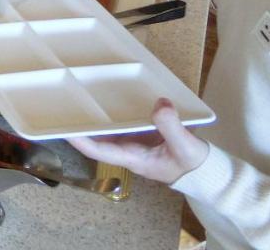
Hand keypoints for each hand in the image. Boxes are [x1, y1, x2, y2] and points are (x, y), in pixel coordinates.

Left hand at [69, 98, 209, 184]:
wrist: (207, 171)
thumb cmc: (194, 165)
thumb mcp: (184, 146)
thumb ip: (171, 126)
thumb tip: (159, 103)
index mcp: (133, 157)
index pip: (98, 151)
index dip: (80, 140)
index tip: (63, 129)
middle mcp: (128, 150)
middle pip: (97, 139)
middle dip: (80, 126)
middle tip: (62, 107)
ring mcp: (135, 143)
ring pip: (108, 130)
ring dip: (95, 118)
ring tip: (77, 99)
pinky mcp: (143, 135)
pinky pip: (123, 123)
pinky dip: (115, 113)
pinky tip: (110, 98)